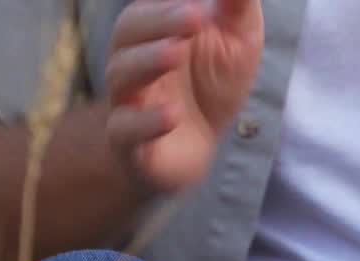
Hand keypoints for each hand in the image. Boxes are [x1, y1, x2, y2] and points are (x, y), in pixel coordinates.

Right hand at [105, 0, 263, 191]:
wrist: (195, 147)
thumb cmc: (211, 83)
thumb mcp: (237, 41)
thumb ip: (237, 6)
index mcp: (155, 25)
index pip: (153, 2)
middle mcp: (133, 56)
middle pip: (129, 30)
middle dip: (160, 21)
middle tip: (194, 16)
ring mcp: (128, 99)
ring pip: (122, 74)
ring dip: (147, 61)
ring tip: (175, 53)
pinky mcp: (130, 142)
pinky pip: (125, 129)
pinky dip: (146, 122)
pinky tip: (172, 116)